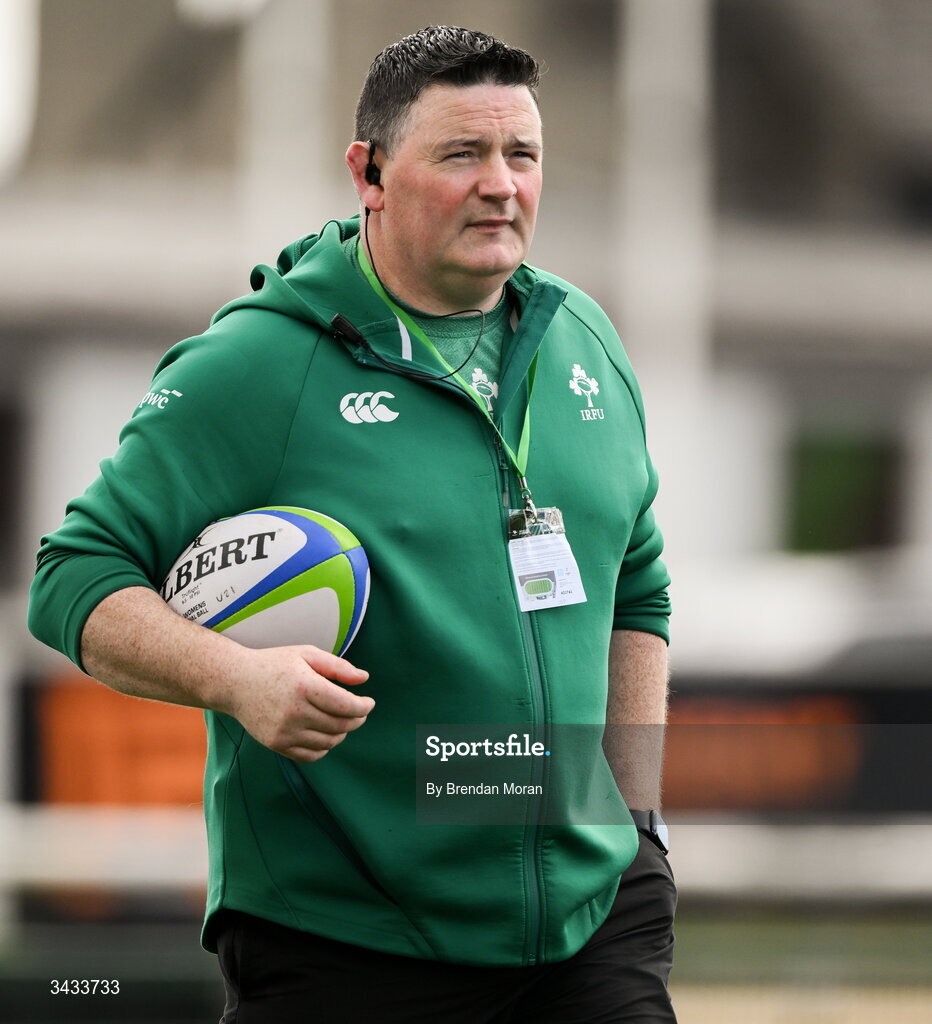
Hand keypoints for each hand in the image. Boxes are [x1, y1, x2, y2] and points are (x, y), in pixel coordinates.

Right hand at [221, 645, 373, 762]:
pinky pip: (311, 755)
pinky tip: (325, 733)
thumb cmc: (274, 664)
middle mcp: (294, 711)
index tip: (369, 702)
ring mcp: (284, 731)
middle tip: (359, 712)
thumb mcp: (306, 654)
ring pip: (329, 742)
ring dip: (342, 733)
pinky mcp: (276, 744)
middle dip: (357, 719)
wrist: (235, 682)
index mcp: (304, 686)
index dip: (363, 706)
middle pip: (340, 725)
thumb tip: (364, 679)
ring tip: (341, 720)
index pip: (346, 705)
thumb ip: (338, 666)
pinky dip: (324, 746)